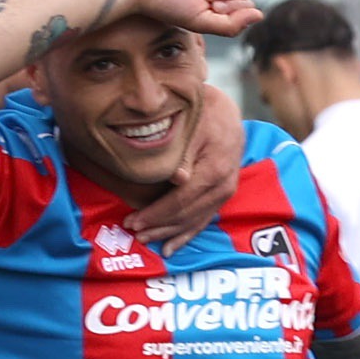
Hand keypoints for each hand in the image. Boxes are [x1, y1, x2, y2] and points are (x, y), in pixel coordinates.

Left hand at [126, 81, 247, 248]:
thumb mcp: (192, 124)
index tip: (132, 221)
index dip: (155, 214)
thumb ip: (182, 152)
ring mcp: (226, 192)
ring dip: (169, 233)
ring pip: (194, 221)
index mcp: (214, 169)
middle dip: (158, 226)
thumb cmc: (204, 114)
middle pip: (186, 214)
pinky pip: (204, 219)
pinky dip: (186, 234)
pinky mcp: (223, 194)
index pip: (180, 201)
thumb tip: (177, 178)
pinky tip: (170, 247)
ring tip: (145, 239)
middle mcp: (223, 185)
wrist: (227, 112)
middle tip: (133, 232)